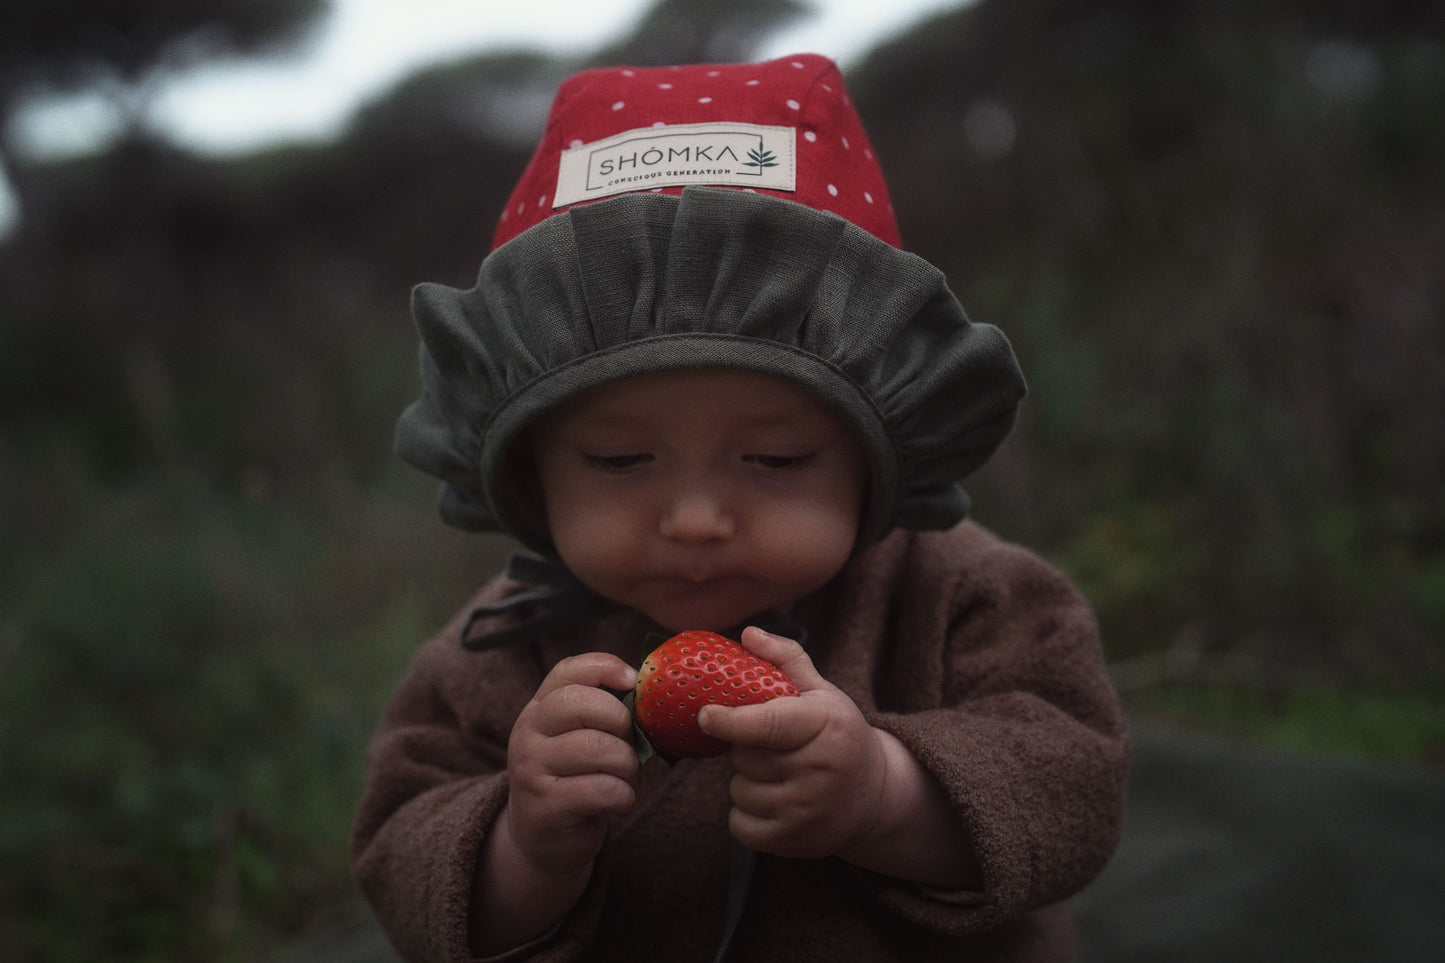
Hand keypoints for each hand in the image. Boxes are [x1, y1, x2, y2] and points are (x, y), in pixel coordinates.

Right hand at [504, 653, 640, 874]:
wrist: (542, 838)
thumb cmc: (575, 777)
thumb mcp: (580, 737)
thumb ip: (603, 711)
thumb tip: (650, 691)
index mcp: (539, 708)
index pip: (568, 671)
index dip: (606, 668)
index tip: (634, 682)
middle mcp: (527, 732)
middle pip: (582, 705)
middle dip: (622, 723)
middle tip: (633, 746)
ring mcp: (530, 769)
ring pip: (599, 748)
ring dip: (629, 766)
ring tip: (628, 778)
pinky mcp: (545, 806)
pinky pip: (602, 789)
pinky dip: (624, 796)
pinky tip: (619, 803)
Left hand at [698, 626, 887, 859]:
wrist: (877, 797)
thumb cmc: (839, 736)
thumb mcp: (823, 693)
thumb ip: (785, 660)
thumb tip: (747, 634)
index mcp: (825, 724)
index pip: (767, 723)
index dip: (730, 720)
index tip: (705, 714)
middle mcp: (819, 769)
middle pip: (745, 757)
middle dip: (746, 749)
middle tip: (773, 747)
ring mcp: (808, 809)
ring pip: (739, 791)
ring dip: (747, 782)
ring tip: (778, 775)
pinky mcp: (796, 842)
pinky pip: (741, 826)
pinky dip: (745, 815)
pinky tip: (773, 801)